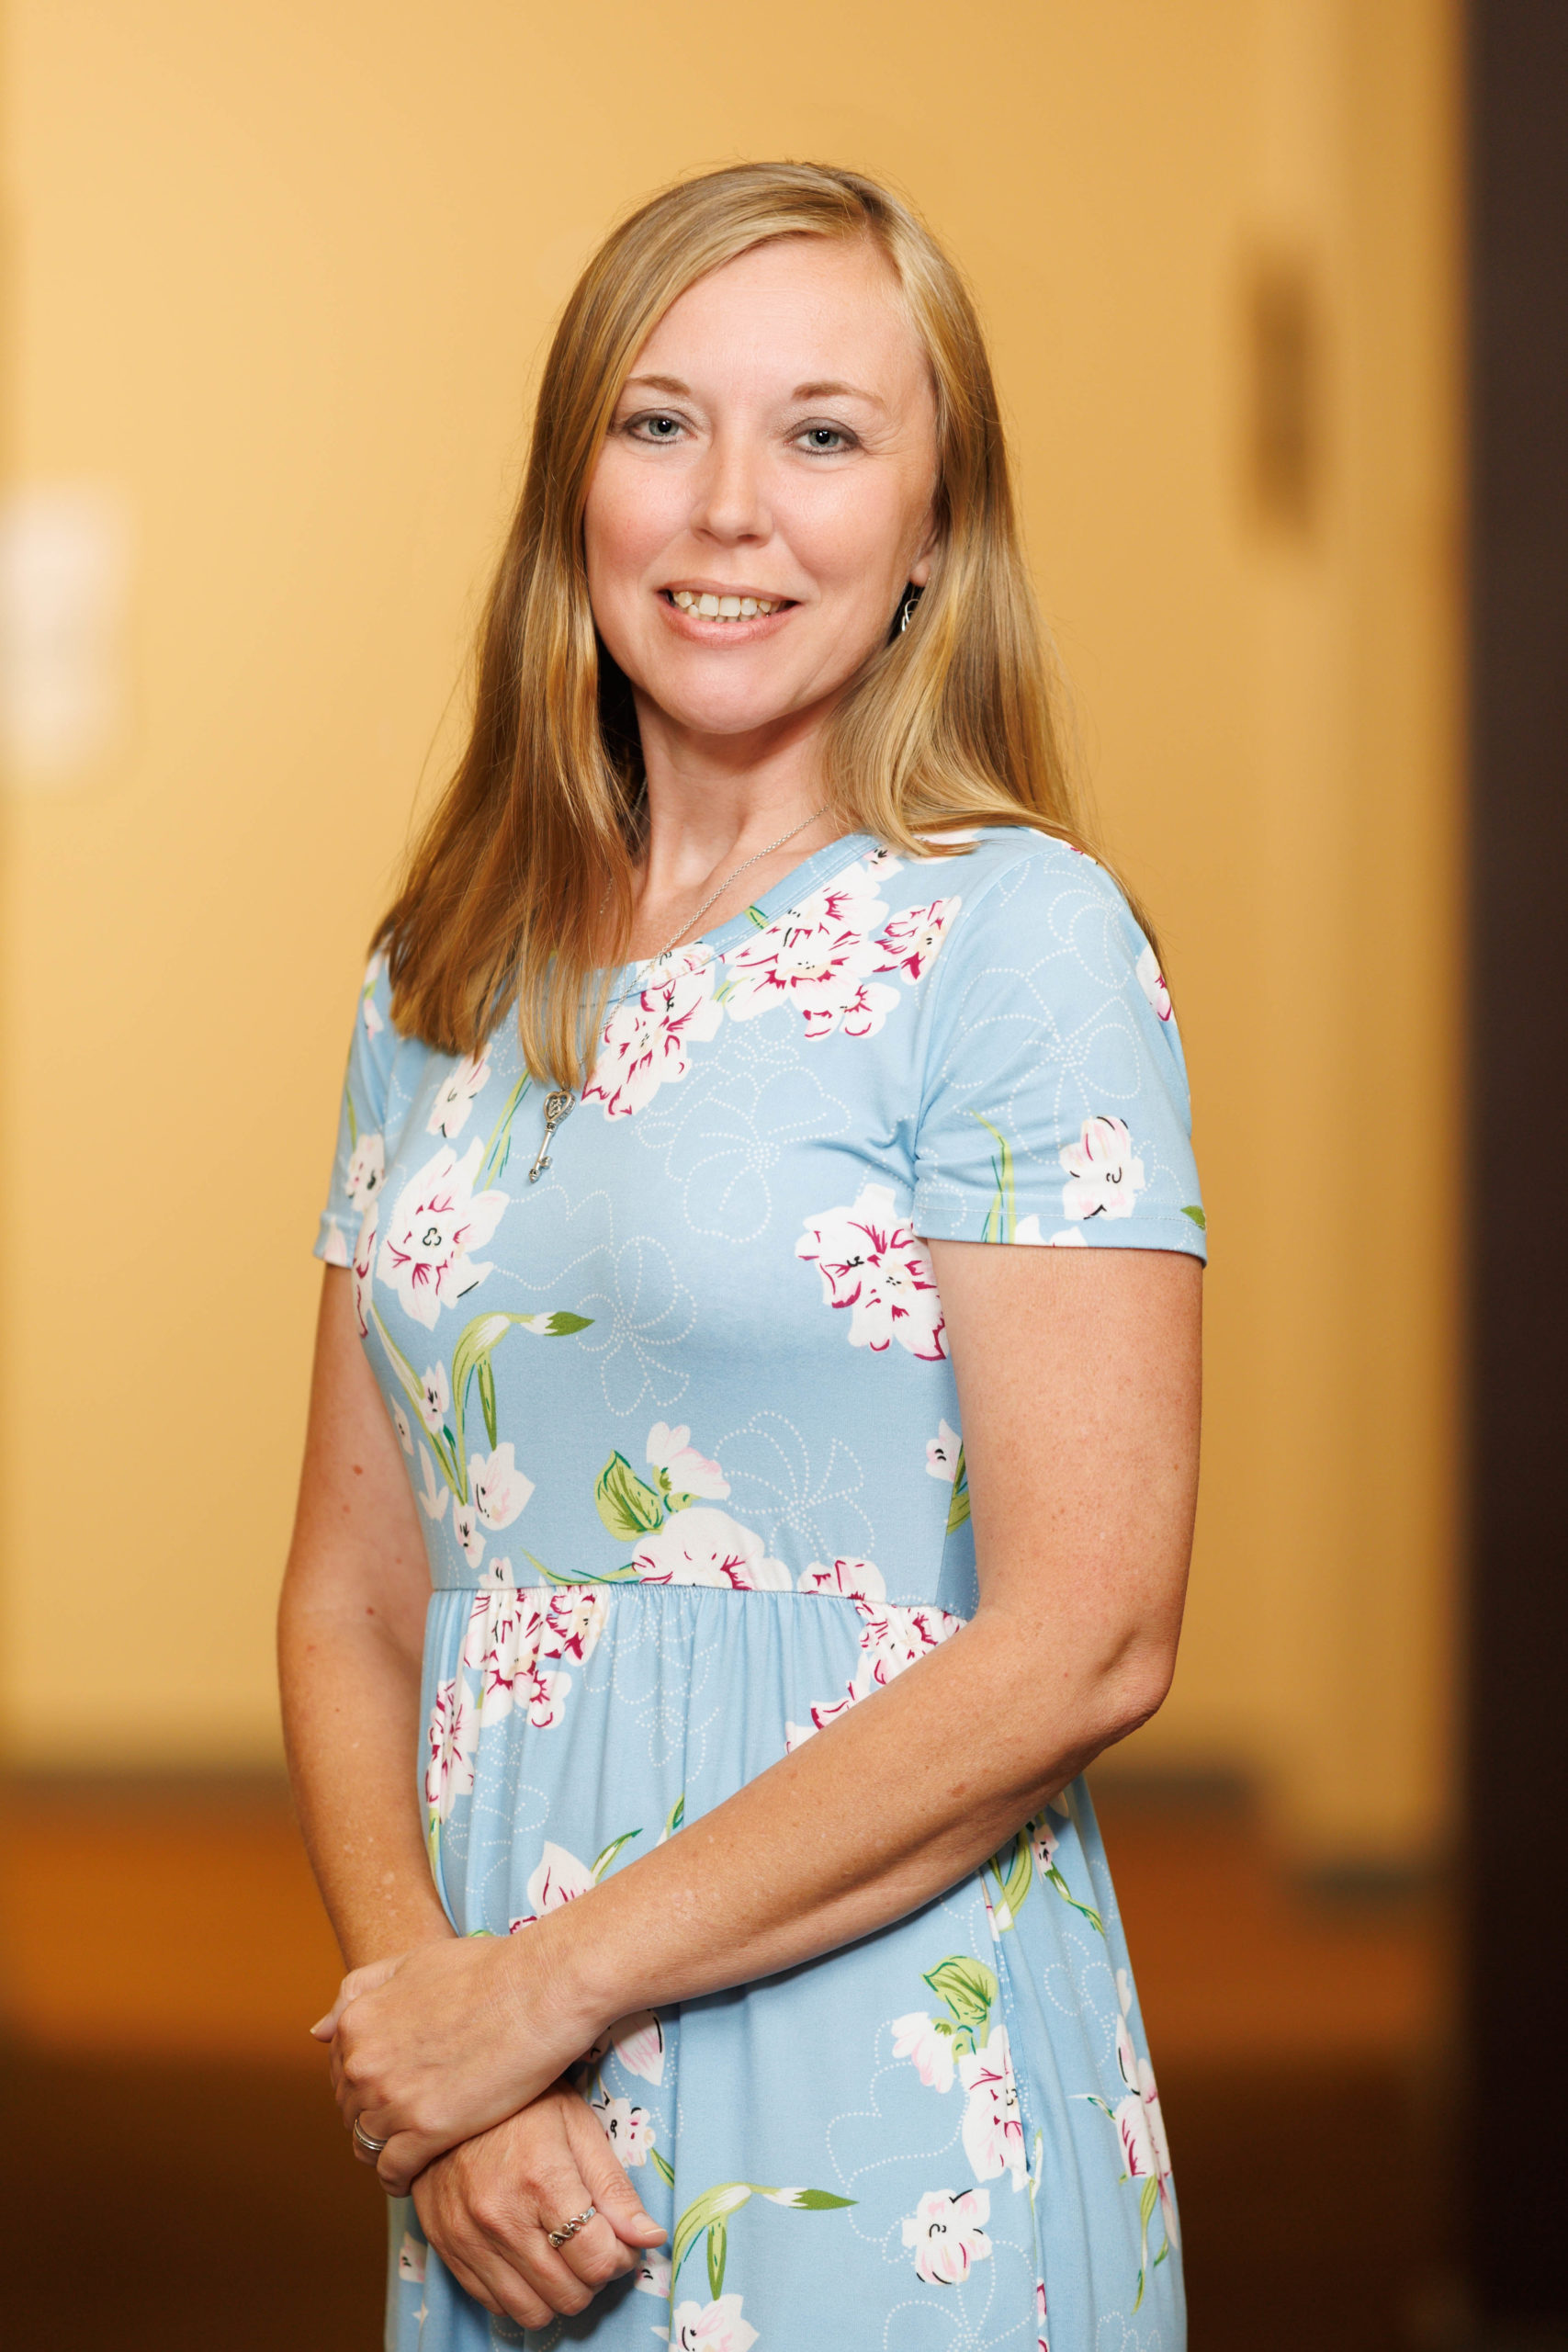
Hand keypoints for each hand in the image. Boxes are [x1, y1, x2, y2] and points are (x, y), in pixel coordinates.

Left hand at [312, 1926, 597, 2192]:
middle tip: (410, 2115)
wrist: (539, 1988)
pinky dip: (399, 2178)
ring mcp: (392, 2099)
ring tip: (414, 2145)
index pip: (340, 2071)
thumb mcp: (412, 1963)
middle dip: (374, 2114)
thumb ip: (359, 1992)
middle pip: (351, 2110)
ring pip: (367, 2145)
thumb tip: (318, 2032)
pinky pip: (392, 2172)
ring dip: (385, 2148)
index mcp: (357, 2022)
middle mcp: (364, 2063)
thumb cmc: (487, 1968)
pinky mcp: (426, 2131)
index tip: (395, 2085)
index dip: (367, 2081)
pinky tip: (418, 2172)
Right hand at [412, 2085, 667, 2329]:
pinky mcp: (445, 2248)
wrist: (448, 2095)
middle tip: (593, 2245)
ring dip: (558, 2293)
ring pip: (532, 2311)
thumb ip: (615, 2188)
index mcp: (542, 2180)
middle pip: (568, 2294)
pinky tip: (528, 2256)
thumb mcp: (578, 2127)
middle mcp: (501, 2217)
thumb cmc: (523, 2104)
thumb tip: (650, 2238)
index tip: (620, 2240)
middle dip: (593, 2277)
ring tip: (562, 2255)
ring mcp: (468, 2238)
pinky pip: (494, 2303)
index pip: (597, 2261)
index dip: (621, 2258)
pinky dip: (521, 2291)